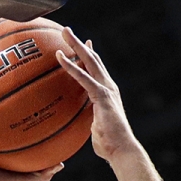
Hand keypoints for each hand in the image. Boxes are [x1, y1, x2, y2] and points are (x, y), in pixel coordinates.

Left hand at [56, 27, 138, 162]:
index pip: (96, 69)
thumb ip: (87, 120)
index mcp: (107, 92)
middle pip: (92, 59)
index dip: (89, 54)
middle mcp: (108, 86)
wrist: (121, 150)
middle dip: (79, 43)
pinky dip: (71, 66)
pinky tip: (60, 57)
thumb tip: (80, 124)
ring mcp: (106, 89)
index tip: (83, 42)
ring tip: (63, 32)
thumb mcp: (94, 128)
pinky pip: (83, 78)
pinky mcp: (102, 96)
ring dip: (76, 45)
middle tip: (66, 30)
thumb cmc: (108, 144)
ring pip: (89, 61)